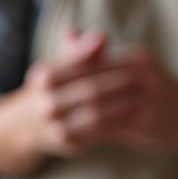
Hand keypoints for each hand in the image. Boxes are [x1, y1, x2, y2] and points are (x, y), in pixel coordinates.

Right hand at [19, 28, 142, 156]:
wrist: (32, 124)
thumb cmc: (58, 87)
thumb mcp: (64, 67)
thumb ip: (84, 51)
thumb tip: (102, 36)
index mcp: (44, 77)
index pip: (82, 66)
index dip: (109, 65)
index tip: (135, 62)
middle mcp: (45, 102)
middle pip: (91, 91)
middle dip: (119, 85)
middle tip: (145, 81)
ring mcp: (55, 125)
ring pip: (96, 115)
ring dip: (122, 107)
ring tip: (144, 99)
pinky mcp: (67, 143)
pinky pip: (97, 134)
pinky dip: (116, 125)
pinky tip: (134, 118)